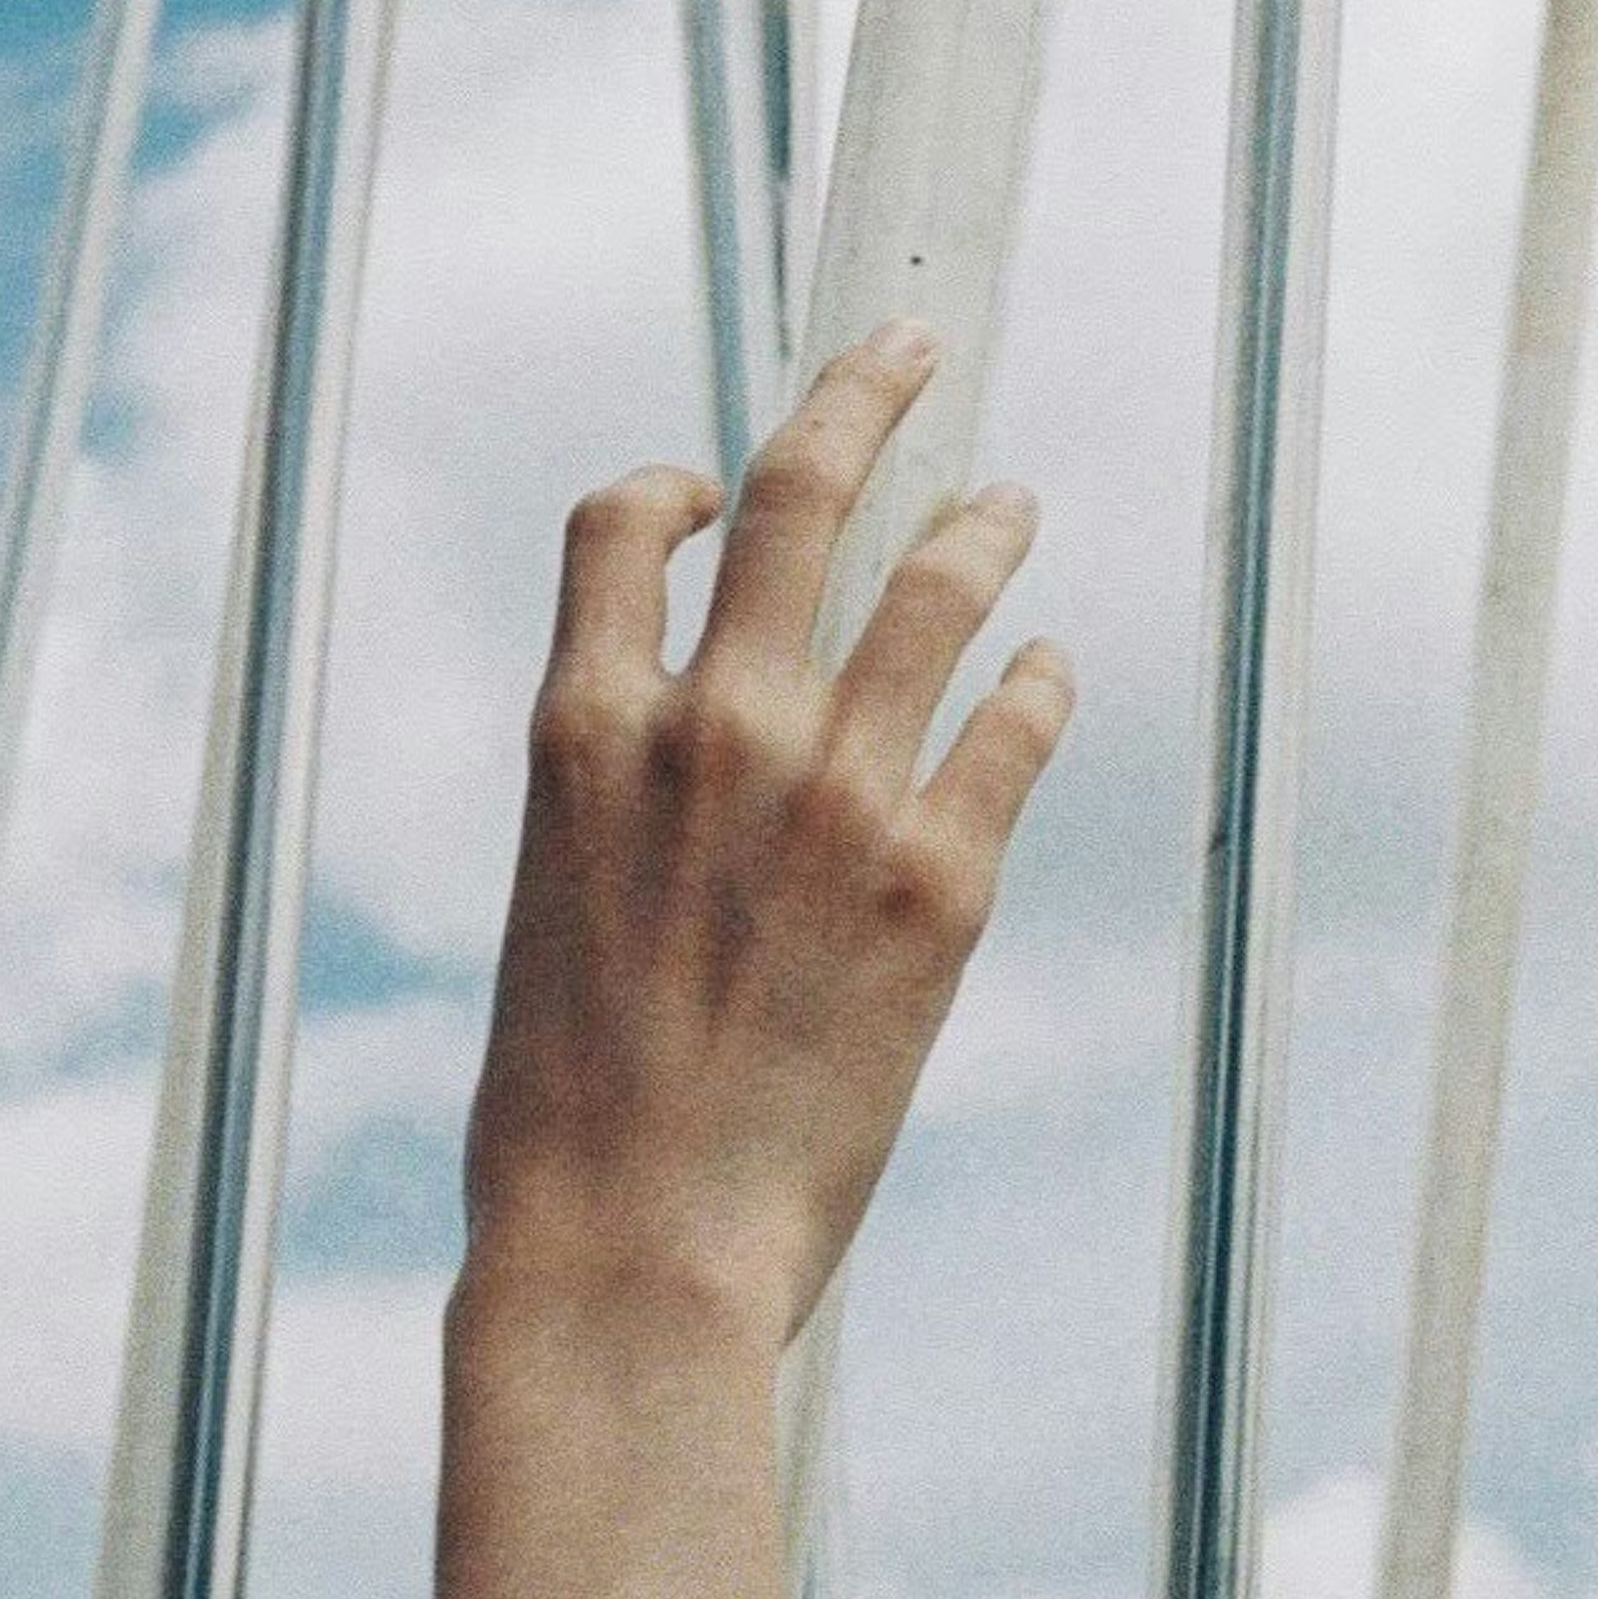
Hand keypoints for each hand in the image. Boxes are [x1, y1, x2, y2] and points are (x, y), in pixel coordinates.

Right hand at [458, 317, 1077, 1361]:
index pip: (624, 524)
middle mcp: (709, 727)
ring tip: (1010, 505)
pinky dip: (1035, 681)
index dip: (675, 481)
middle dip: (865, 393)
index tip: (716, 482)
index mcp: (581, 732)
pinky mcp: (941, 876)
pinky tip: (1046, 672)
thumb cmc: (571, 1116)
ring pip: (937, 582)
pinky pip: (1013, 722)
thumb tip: (690, 750)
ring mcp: (834, 791)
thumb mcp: (551, 910)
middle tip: (912, 347)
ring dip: (982, 524)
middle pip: (801, 492)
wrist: (635, 1252)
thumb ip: (621, 800)